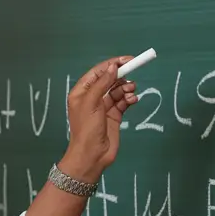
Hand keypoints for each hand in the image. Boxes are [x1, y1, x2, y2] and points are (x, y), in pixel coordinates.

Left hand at [59, 56, 139, 182]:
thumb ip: (102, 83)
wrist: (92, 155)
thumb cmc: (87, 129)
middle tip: (132, 77)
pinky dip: (129, 99)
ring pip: (118, 91)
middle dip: (121, 77)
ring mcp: (103, 107)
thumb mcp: (92, 103)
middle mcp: (92, 98)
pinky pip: (124, 102)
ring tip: (131, 91)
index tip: (128, 60)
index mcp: (81, 92)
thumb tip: (112, 67)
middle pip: (109, 80)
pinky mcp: (114, 116)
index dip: (112, 65)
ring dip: (126, 88)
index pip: (98, 72)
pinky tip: (133, 100)